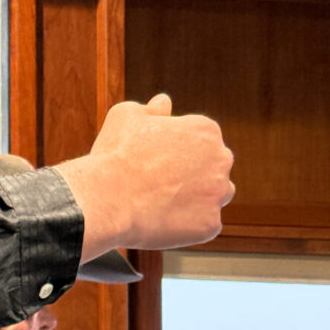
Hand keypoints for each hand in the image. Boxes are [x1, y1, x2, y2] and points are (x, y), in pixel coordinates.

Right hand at [57, 92, 234, 257]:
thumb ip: (151, 109)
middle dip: (194, 174)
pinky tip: (163, 222)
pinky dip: (188, 226)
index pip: (202, 141)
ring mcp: (218, 194)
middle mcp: (221, 159)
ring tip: (164, 204)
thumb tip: (163, 102)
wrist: (108, 198)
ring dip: (198, 199)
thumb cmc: (115, 155)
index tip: (157, 162)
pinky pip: (205, 226)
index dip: (178, 152)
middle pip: (215, 168)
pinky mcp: (210, 225)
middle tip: (160, 184)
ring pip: (216, 196)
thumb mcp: (126, 117)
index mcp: (205, 130)